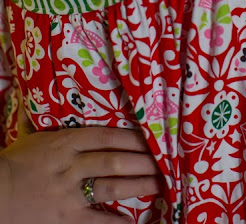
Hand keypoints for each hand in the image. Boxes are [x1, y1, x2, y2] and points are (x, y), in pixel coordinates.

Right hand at [0, 126, 162, 223]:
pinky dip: (117, 222)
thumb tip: (50, 99)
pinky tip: (135, 221)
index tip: (151, 137)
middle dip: (142, 160)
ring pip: (110, 186)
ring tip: (160, 182)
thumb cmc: (13, 163)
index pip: (106, 136)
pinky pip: (97, 221)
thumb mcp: (34, 138)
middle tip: (165, 160)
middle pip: (114, 160)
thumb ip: (52, 124)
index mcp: (65, 142)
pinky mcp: (65, 218)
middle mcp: (71, 165)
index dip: (131, 137)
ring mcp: (69, 194)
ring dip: (138, 184)